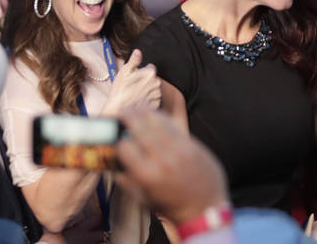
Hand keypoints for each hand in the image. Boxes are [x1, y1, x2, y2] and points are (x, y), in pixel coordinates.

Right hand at [102, 49, 160, 114]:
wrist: (117, 110)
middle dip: (145, 81)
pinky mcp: (156, 105)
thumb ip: (134, 61)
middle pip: (153, 78)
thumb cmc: (120, 91)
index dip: (142, 72)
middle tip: (134, 86)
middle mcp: (156, 84)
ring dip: (148, 90)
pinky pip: (155, 99)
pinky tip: (140, 101)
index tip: (134, 78)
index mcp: (150, 74)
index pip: (150, 68)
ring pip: (155, 89)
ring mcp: (156, 95)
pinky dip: (149, 100)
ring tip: (136, 95)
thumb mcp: (124, 72)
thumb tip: (138, 51)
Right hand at [115, 108, 228, 224]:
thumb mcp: (143, 199)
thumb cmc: (172, 207)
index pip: (125, 147)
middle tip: (120, 113)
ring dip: (143, 111)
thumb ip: (125, 181)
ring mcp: (180, 149)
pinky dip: (161, 117)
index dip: (116, 140)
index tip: (114, 137)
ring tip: (134, 108)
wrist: (206, 209)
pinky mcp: (192, 144)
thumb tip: (111, 165)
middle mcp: (163, 159)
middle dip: (127, 117)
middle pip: (140, 127)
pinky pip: (173, 124)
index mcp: (147, 175)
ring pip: (157, 121)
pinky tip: (154, 115)